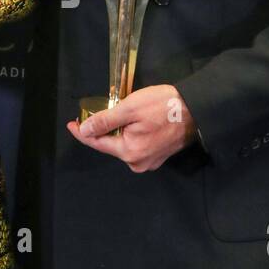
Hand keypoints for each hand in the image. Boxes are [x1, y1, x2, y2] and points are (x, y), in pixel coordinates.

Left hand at [67, 84, 197, 172]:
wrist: (198, 108)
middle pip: (112, 145)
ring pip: (124, 145)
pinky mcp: (159, 156)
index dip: (82, 133)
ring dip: (119, 131)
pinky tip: (136, 122)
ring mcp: (150, 161)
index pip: (97, 144)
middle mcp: (138, 163)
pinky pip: (137, 146)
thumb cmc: (163, 106)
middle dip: (104, 129)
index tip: (71, 124)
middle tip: (101, 110)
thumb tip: (84, 130)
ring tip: (123, 113)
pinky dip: (131, 134)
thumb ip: (105, 121)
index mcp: (130, 153)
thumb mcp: (130, 108)